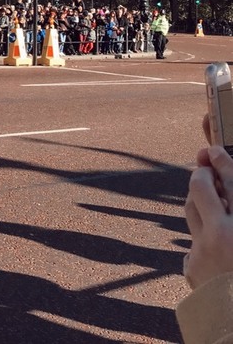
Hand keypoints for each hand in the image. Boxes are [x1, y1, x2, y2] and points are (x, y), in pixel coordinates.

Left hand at [183, 146, 232, 289]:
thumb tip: (227, 195)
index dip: (223, 162)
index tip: (214, 150)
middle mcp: (221, 234)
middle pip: (200, 189)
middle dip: (200, 172)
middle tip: (203, 163)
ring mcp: (202, 251)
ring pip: (190, 211)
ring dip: (195, 198)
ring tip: (203, 189)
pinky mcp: (192, 268)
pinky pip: (194, 243)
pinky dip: (202, 236)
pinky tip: (210, 234)